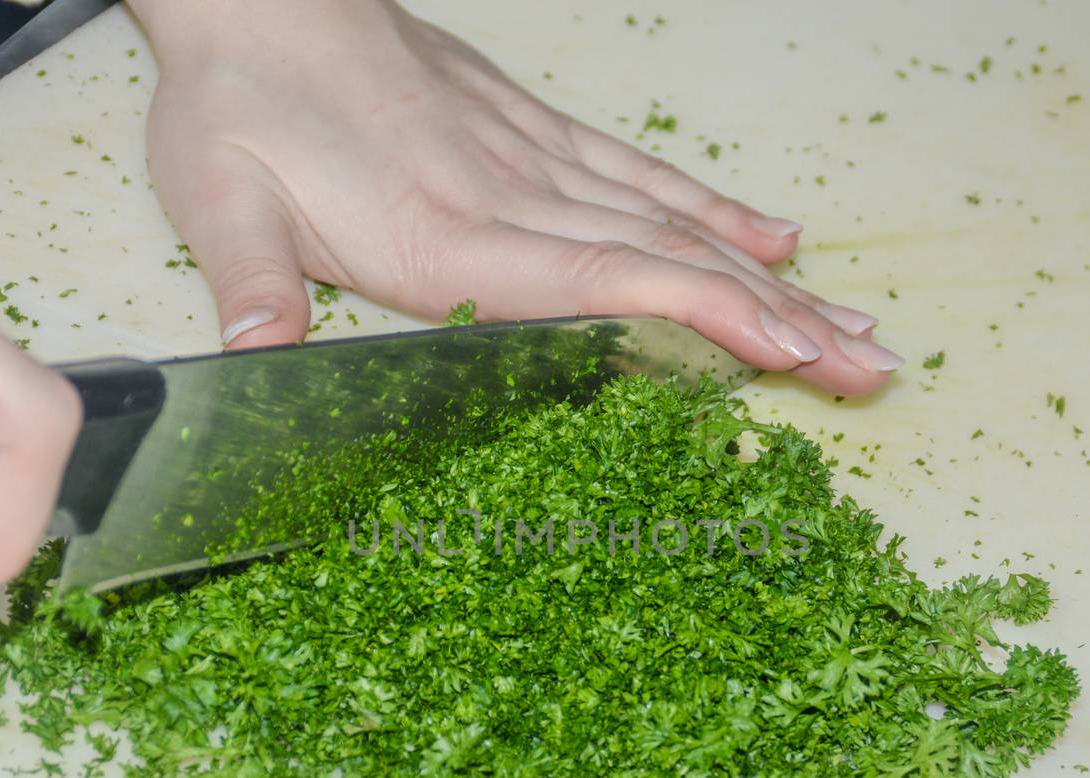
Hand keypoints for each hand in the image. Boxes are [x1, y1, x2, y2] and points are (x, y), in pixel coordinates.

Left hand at [127, 0, 901, 392]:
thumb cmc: (240, 98)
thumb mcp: (216, 201)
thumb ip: (252, 291)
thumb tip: (258, 367)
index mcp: (445, 233)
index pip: (605, 280)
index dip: (707, 315)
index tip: (792, 350)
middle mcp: (513, 196)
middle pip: (673, 260)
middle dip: (782, 320)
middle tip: (873, 365)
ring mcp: (534, 158)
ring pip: (677, 223)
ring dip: (773, 279)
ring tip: (855, 322)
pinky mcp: (534, 131)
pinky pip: (641, 173)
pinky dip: (714, 209)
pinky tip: (773, 233)